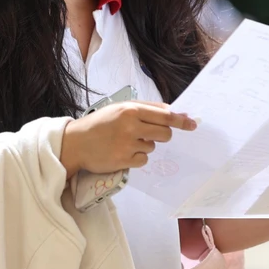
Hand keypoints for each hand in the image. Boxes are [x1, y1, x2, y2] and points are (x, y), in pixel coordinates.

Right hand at [61, 101, 195, 176]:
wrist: (75, 142)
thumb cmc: (99, 123)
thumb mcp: (119, 108)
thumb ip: (146, 108)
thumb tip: (172, 111)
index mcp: (130, 110)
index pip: (164, 116)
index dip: (181, 121)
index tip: (193, 124)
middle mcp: (130, 126)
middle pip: (164, 133)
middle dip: (161, 135)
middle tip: (148, 134)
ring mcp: (127, 145)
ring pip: (152, 147)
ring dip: (144, 145)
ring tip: (125, 142)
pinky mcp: (123, 160)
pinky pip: (143, 160)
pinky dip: (136, 158)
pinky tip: (122, 152)